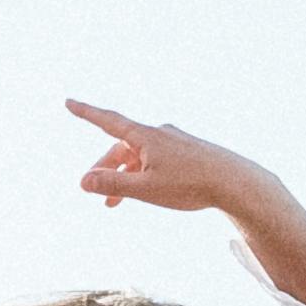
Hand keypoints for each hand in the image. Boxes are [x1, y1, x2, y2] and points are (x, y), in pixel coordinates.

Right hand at [68, 102, 281, 229]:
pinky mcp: (188, 152)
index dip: (86, 113)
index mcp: (145, 136)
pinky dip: (144, 175)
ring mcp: (175, 142)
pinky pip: (157, 161)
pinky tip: (148, 192)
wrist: (236, 183)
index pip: (108, 121)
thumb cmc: (190, 185)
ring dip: (124, 177)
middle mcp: (159, 133)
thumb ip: (113, 184)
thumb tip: (83, 181)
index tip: (69, 102)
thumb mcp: (145, 189)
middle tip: (92, 190)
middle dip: (105, 168)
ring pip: (139, 157)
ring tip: (114, 203)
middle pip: (122, 147)